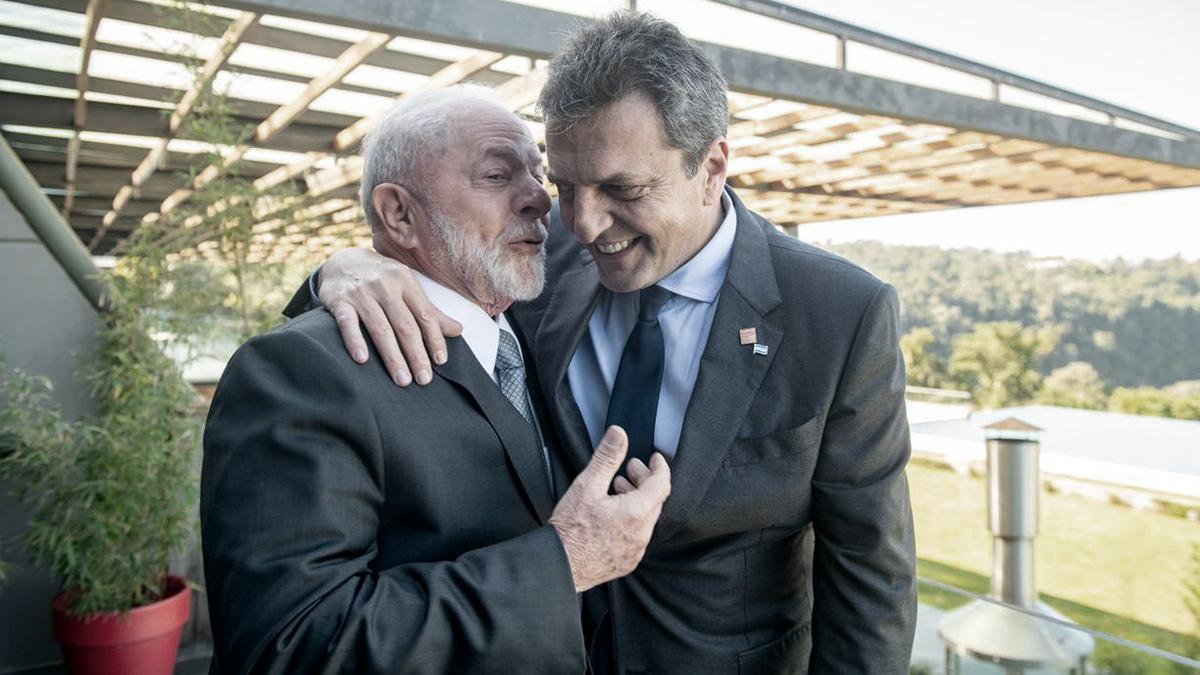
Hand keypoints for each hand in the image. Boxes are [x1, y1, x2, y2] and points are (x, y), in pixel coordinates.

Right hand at [318, 249, 462, 385]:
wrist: (341, 261)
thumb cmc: (382, 279)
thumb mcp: (407, 287)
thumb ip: (429, 311)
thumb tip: (458, 330)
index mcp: (406, 281)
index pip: (425, 315)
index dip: (434, 339)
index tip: (440, 361)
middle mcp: (385, 285)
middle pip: (405, 325)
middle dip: (416, 354)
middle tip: (424, 379)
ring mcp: (360, 293)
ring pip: (380, 328)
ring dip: (392, 356)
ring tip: (402, 380)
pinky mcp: (338, 300)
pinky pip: (347, 323)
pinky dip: (354, 340)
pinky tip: (362, 360)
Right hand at [549, 427, 670, 592]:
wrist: (559, 566)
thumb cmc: (570, 529)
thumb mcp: (587, 485)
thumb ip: (607, 457)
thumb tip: (619, 434)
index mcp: (636, 513)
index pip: (662, 484)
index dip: (660, 467)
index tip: (655, 458)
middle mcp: (641, 534)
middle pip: (655, 500)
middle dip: (645, 480)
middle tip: (630, 469)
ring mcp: (636, 550)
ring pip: (646, 518)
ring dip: (637, 500)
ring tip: (617, 488)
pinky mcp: (627, 562)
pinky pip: (638, 535)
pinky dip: (631, 519)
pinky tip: (613, 514)